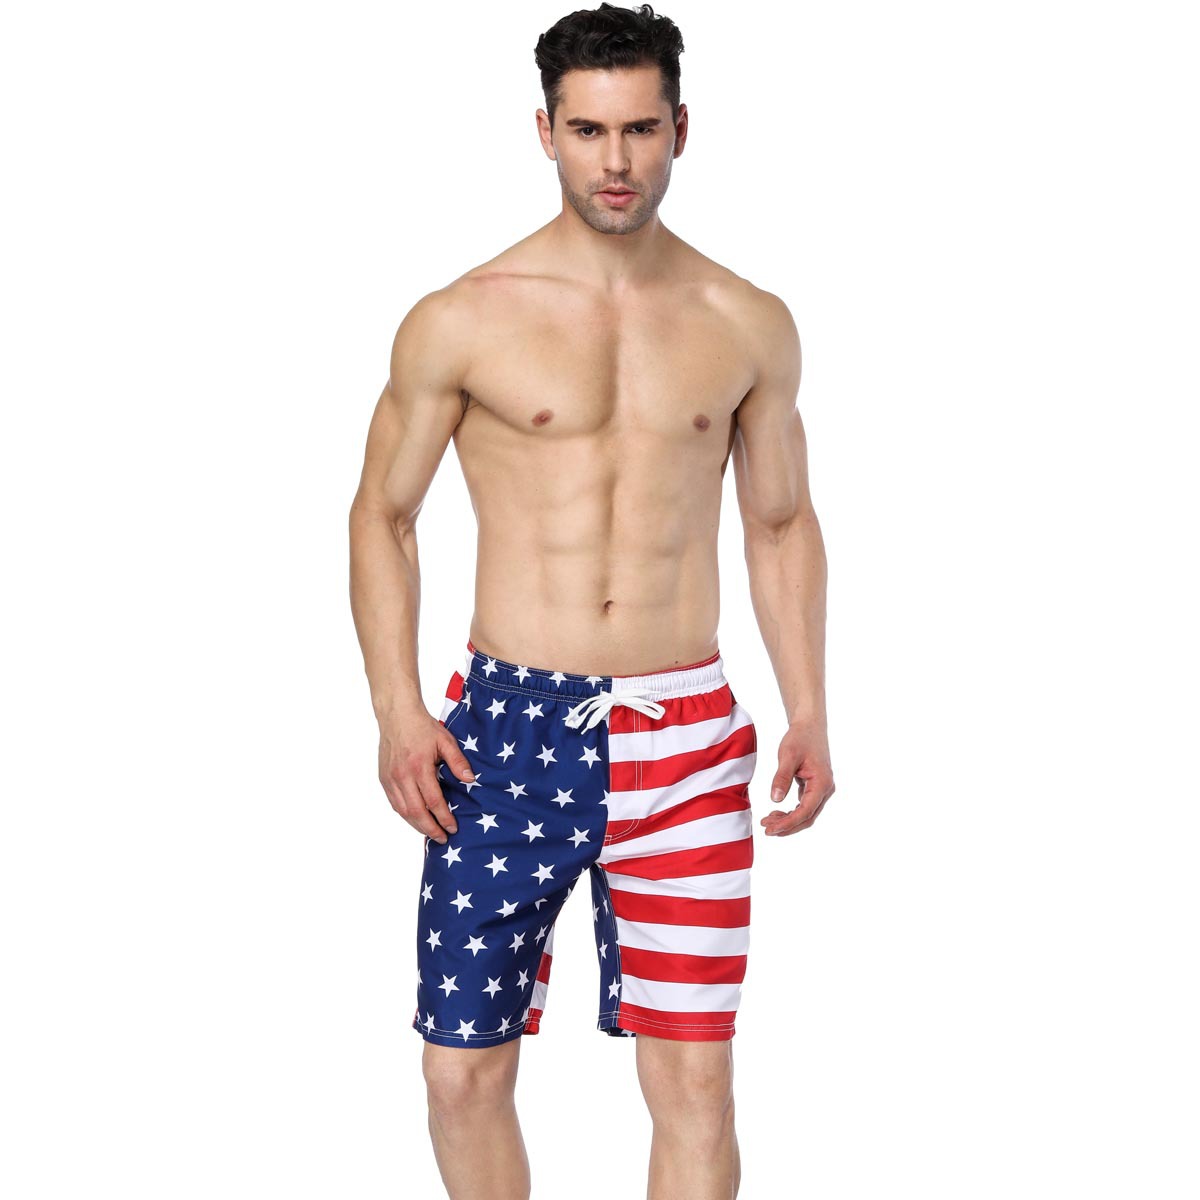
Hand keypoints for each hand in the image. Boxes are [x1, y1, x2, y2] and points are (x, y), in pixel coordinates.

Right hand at [378, 707, 475, 842]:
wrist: (397, 715)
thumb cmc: (423, 727)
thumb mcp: (445, 741)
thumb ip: (458, 761)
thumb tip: (470, 780)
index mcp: (419, 767)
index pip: (433, 801)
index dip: (444, 818)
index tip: (453, 827)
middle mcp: (402, 776)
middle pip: (416, 812)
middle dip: (430, 829)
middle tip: (443, 838)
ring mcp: (391, 779)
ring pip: (403, 811)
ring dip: (417, 826)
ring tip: (430, 833)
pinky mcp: (384, 779)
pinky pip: (394, 803)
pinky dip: (405, 815)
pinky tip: (415, 819)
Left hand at [762, 719, 834, 836]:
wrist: (809, 726)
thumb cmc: (800, 738)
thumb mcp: (788, 755)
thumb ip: (782, 777)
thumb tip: (776, 799)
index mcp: (822, 783)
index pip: (805, 811)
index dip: (788, 823)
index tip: (771, 829)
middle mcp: (825, 789)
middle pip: (807, 817)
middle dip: (787, 826)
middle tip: (766, 829)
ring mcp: (821, 789)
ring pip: (806, 814)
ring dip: (788, 821)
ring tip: (768, 821)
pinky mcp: (815, 787)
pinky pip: (804, 806)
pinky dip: (791, 812)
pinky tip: (776, 812)